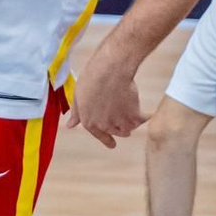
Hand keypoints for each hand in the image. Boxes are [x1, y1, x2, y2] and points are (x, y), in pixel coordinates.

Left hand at [66, 34, 145, 148]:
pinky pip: (142, 120)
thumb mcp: (78, 95)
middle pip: (116, 132)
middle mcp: (104, 125)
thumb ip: (76, 113)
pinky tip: (147, 114)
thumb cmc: (92, 78)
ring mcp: (119, 122)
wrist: (110, 70)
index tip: (112, 145)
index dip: (106, 140)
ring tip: (133, 113)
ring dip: (131, 123)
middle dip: (120, 128)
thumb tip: (69, 126)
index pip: (99, 135)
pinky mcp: (134, 116)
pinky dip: (145, 117)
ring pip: (129, 128)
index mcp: (89, 122)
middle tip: (123, 122)